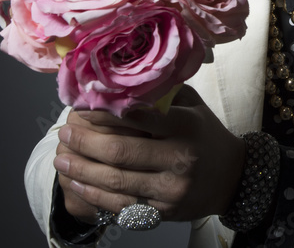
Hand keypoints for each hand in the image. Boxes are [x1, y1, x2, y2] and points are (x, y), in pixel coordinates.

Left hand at [53, 86, 245, 222]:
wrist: (231, 177)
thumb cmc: (205, 134)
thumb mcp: (193, 106)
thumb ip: (162, 95)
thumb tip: (120, 81)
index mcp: (187, 128)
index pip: (138, 118)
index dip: (104, 113)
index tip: (81, 108)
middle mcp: (180, 159)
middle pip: (120, 153)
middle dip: (85, 142)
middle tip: (64, 132)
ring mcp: (171, 189)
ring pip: (115, 181)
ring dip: (82, 170)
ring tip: (61, 158)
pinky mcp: (163, 211)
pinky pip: (122, 204)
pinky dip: (95, 194)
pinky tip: (79, 182)